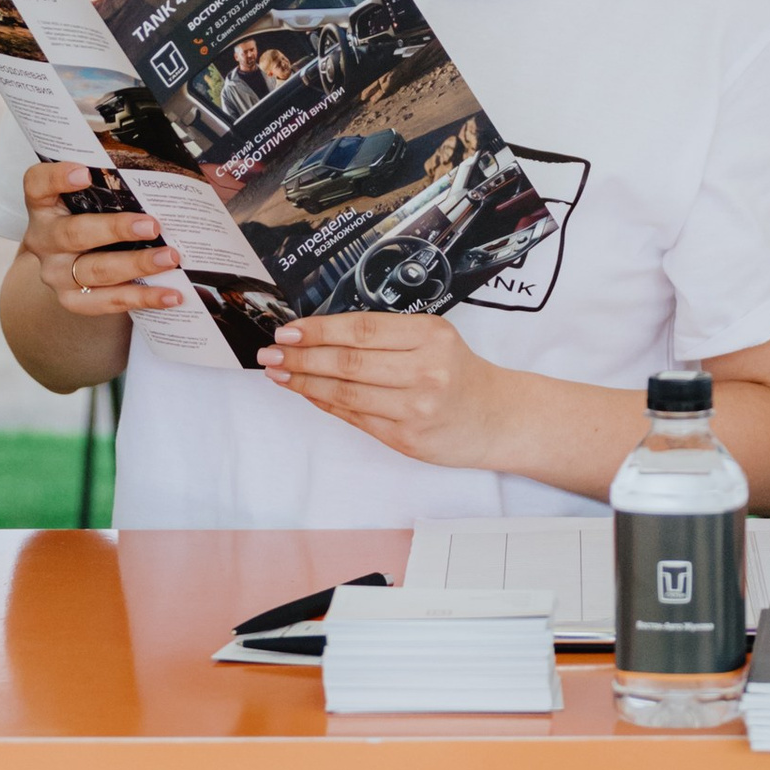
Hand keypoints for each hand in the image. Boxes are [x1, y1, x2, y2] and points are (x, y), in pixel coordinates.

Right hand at [19, 162, 183, 320]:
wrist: (67, 268)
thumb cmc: (88, 221)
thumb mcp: (90, 201)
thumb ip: (114, 187)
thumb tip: (181, 173)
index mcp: (44, 205)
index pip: (37, 185)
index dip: (56, 178)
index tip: (84, 172)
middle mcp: (44, 239)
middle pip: (74, 233)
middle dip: (116, 229)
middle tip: (153, 224)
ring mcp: (57, 273)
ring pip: (96, 270)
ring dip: (137, 264)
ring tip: (172, 258)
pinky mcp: (74, 301)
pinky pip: (110, 301)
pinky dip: (144, 298)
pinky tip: (172, 294)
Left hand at [259, 310, 510, 466]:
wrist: (498, 417)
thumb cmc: (460, 374)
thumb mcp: (435, 340)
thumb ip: (387, 337)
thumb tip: (320, 336)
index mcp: (431, 336)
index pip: (362, 329)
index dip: (318, 330)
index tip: (288, 330)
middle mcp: (426, 371)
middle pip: (348, 361)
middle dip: (301, 357)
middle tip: (270, 352)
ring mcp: (417, 408)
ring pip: (346, 392)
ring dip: (305, 382)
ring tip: (279, 373)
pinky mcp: (408, 439)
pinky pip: (355, 418)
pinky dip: (326, 404)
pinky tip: (307, 393)